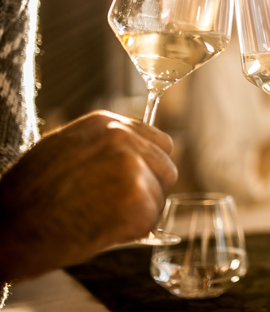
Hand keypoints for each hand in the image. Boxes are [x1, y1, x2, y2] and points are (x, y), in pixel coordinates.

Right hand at [0, 110, 176, 281]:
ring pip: (159, 196)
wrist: (8, 228)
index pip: (159, 142)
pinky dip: (131, 233)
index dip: (148, 168)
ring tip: (97, 216)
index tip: (130, 183)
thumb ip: (102, 147)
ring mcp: (132, 166)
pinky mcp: (136, 197)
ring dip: (137, 213)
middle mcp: (123, 137)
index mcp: (106, 123)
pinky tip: (99, 229)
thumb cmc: (29, 196)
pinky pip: (150, 221)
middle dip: (148, 190)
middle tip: (112, 205)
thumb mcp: (63, 150)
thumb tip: (135, 151)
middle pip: (167, 168)